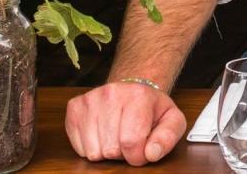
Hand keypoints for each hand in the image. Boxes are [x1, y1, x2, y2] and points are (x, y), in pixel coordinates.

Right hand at [65, 82, 186, 165]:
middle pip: (111, 149)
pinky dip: (91, 147)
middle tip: (129, 139)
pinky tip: (102, 133)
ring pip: (93, 152)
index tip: (142, 151)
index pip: (132, 142)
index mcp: (139, 95)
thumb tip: (151, 153)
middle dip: (122, 153)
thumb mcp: (172, 120)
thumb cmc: (152, 108)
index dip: (138, 156)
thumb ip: (168, 137)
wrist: (133, 90)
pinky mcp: (74, 107)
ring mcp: (90, 99)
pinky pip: (79, 148)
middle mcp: (111, 93)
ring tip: (116, 136)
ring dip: (106, 151)